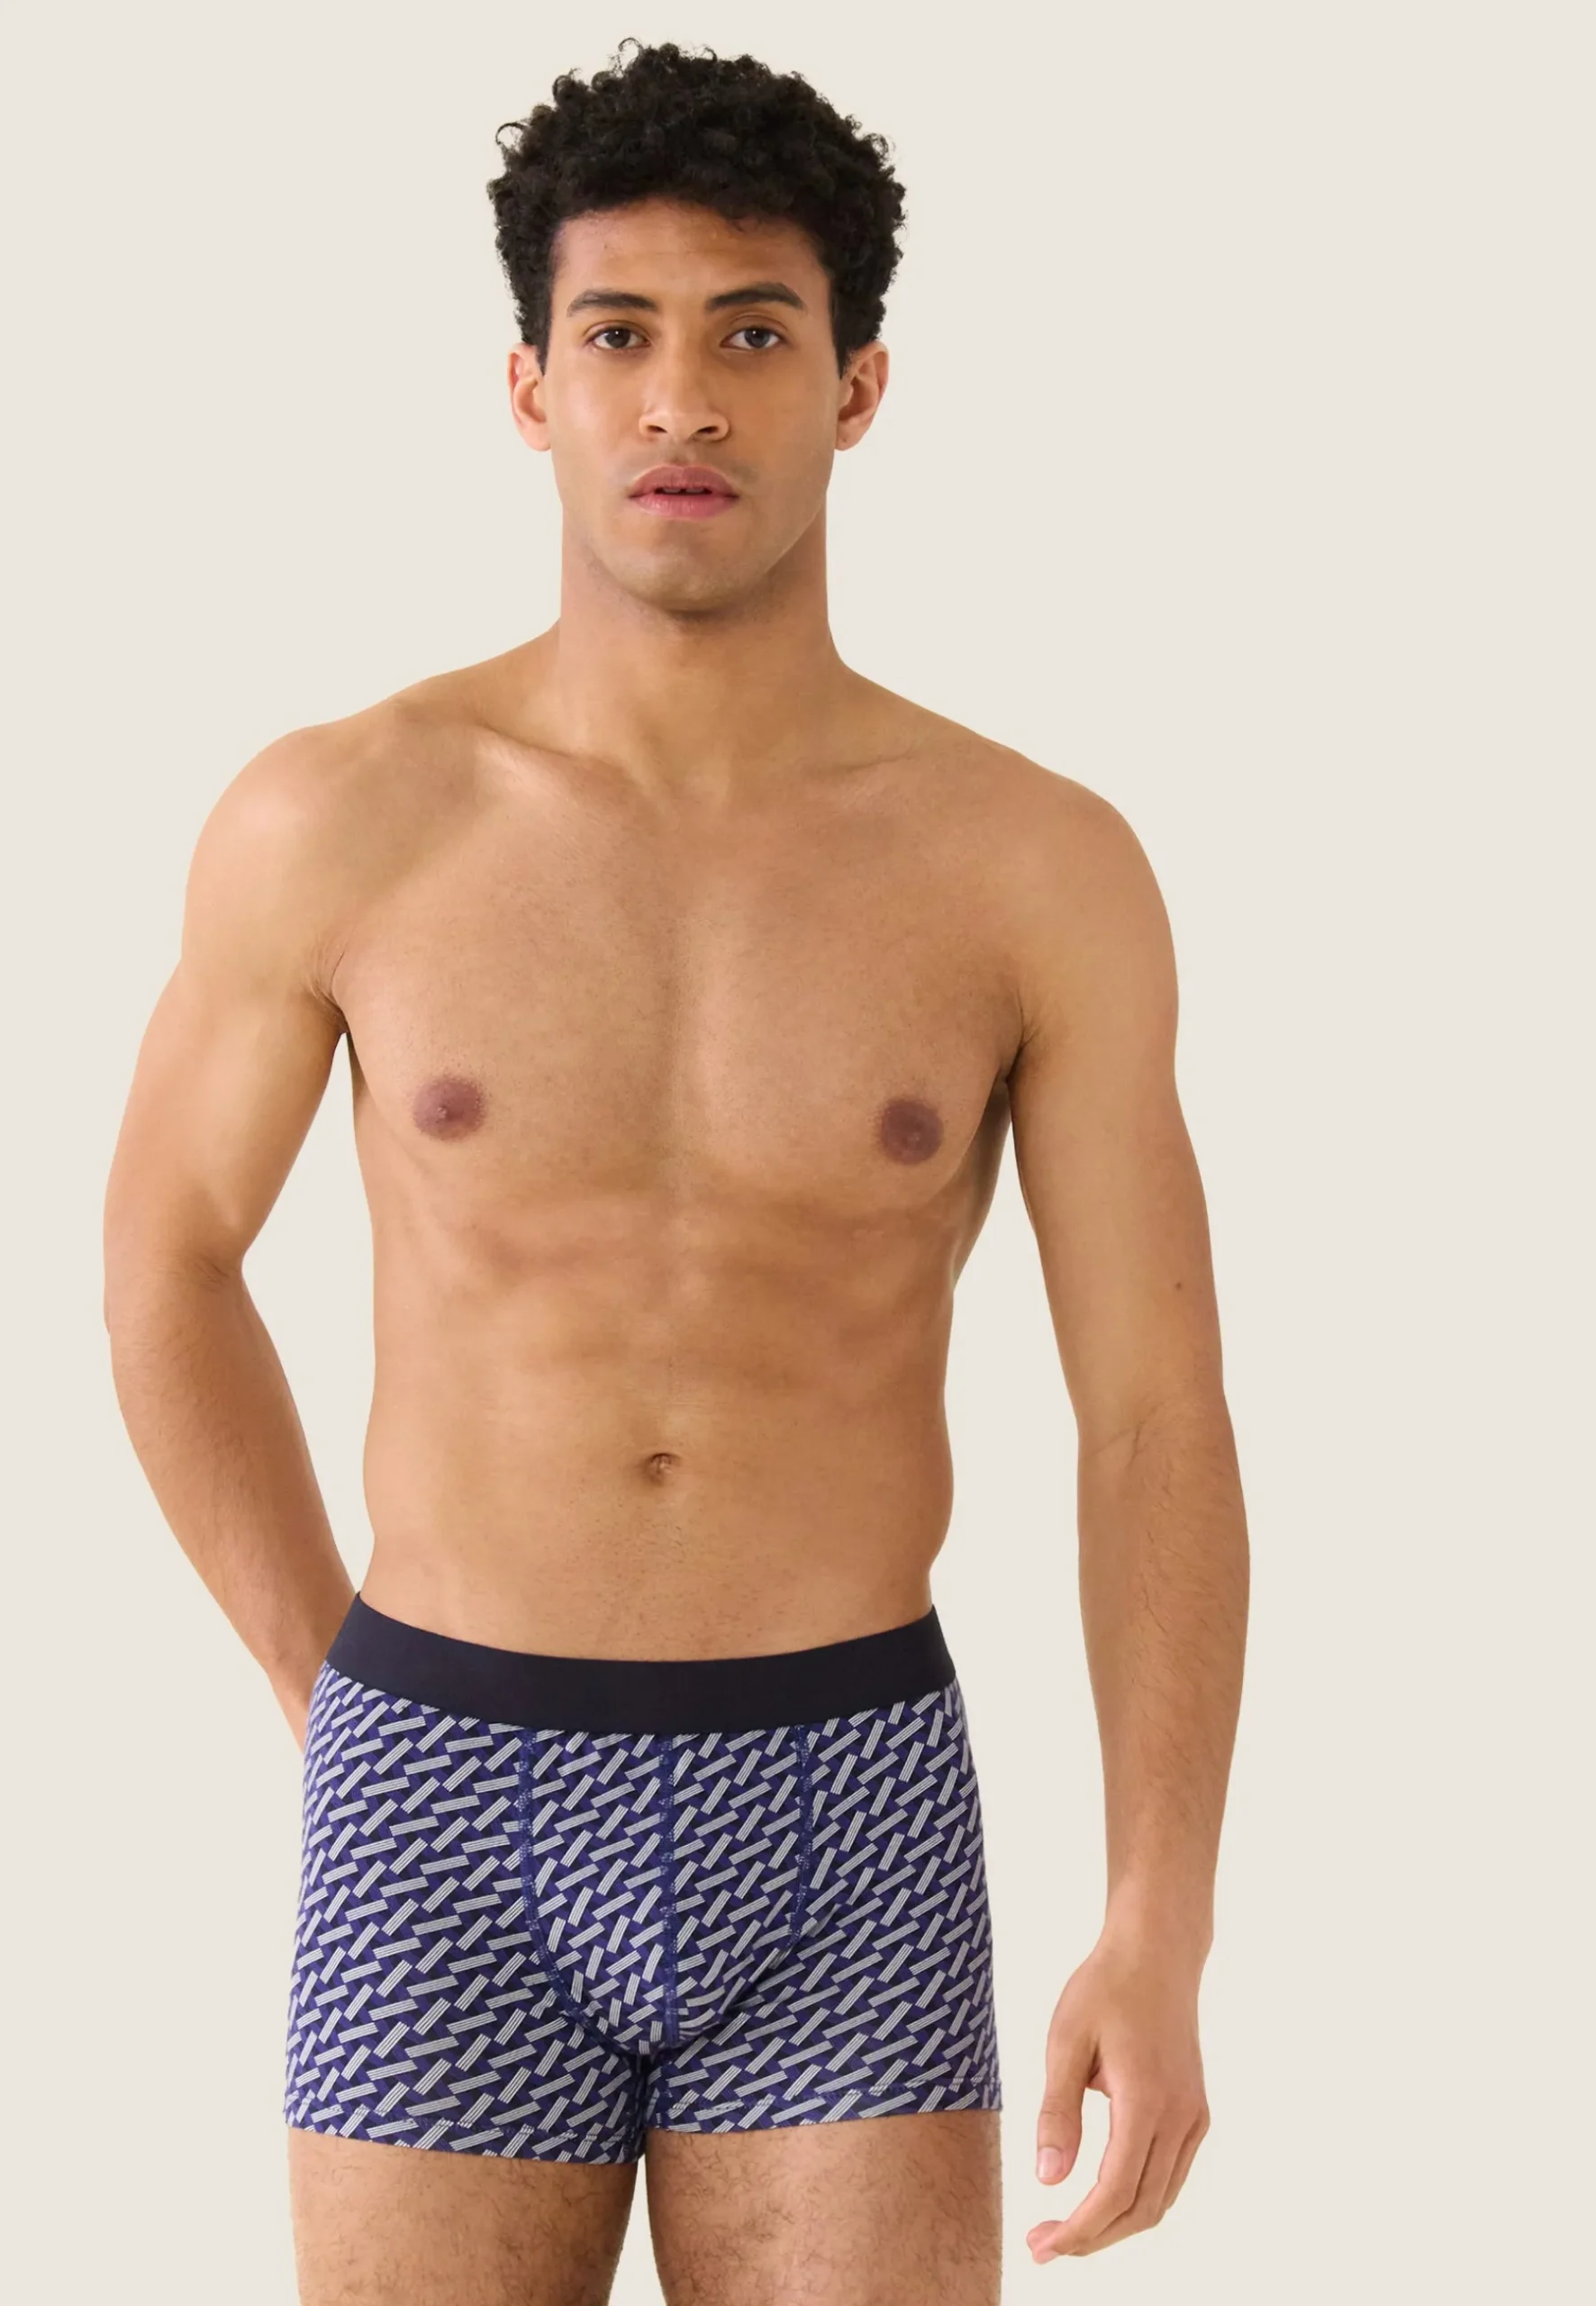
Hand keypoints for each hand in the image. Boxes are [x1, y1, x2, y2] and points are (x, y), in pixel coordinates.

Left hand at [1027, 1932, 1210, 2259]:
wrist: (1157, 1952)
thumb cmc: (1106, 1988)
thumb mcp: (1066, 2040)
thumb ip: (1058, 2112)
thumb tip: (1049, 2180)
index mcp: (1146, 2102)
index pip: (1114, 2192)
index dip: (1077, 2230)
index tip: (1040, 2247)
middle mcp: (1180, 2118)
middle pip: (1141, 2209)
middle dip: (1092, 2238)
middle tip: (1042, 2245)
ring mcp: (1194, 2117)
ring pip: (1160, 2199)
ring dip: (1115, 2225)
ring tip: (1067, 2231)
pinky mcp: (1196, 2113)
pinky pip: (1171, 2176)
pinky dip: (1138, 2200)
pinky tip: (1102, 2197)